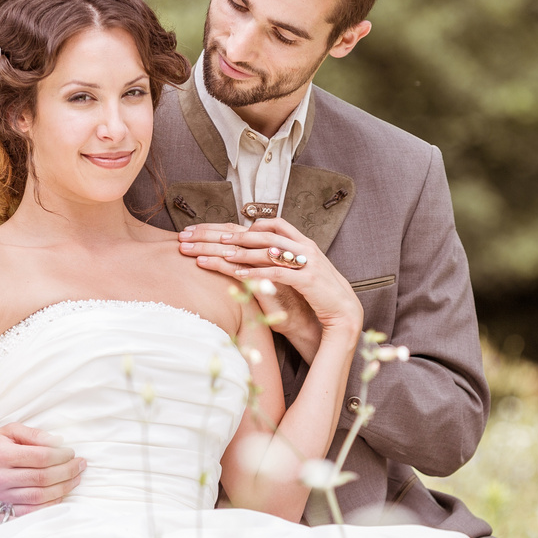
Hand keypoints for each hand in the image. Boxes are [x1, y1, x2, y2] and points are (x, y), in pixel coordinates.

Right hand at [0, 423, 85, 509]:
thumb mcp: (8, 432)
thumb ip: (34, 434)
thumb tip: (59, 442)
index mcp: (2, 455)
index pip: (40, 457)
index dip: (61, 456)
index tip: (72, 453)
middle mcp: (0, 477)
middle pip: (42, 478)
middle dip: (67, 471)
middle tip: (81, 465)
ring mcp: (0, 496)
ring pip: (39, 496)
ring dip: (63, 488)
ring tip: (76, 479)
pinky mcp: (1, 509)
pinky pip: (30, 512)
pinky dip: (49, 505)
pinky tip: (60, 495)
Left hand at [179, 218, 361, 358]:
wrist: (345, 312)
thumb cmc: (316, 296)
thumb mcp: (296, 274)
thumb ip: (279, 262)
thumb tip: (254, 257)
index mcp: (300, 242)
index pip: (265, 224)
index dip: (234, 225)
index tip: (204, 230)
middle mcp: (303, 247)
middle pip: (257, 233)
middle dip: (222, 234)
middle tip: (192, 238)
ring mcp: (306, 261)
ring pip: (264, 250)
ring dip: (233, 252)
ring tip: (207, 255)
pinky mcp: (307, 279)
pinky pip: (276, 273)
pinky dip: (255, 273)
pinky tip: (236, 275)